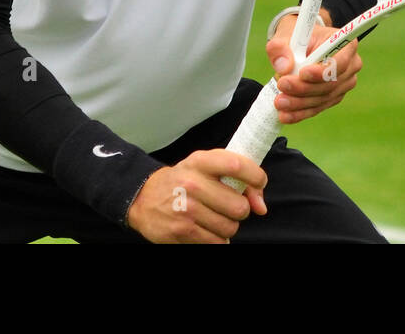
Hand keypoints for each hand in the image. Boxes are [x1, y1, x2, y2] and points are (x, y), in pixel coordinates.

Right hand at [126, 149, 266, 243]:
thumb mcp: (204, 167)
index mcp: (200, 162)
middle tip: (228, 206)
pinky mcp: (181, 231)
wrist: (143, 197)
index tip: (259, 183)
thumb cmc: (183, 180)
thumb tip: (261, 207)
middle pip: (239, 206)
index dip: (256, 177)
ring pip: (230, 227)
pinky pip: (216, 242)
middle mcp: (193, 184)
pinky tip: (206, 229)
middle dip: (240, 209)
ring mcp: (186, 209)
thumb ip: (237, 177)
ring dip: (228, 226)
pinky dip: (217, 239)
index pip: (238, 165)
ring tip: (214, 217)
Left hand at [266, 9, 361, 123]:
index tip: (302, 73)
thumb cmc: (297, 36)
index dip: (322, 71)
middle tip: (282, 85)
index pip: (339, 62)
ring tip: (279, 102)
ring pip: (323, 98)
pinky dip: (300, 112)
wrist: (299, 45)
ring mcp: (343, 84)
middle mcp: (350, 65)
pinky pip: (317, 107)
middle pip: (330, 83)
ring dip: (299, 103)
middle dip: (304, 88)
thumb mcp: (285, 35)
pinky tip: (285, 115)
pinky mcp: (333, 97)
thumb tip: (284, 67)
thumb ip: (281, 47)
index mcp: (346, 44)